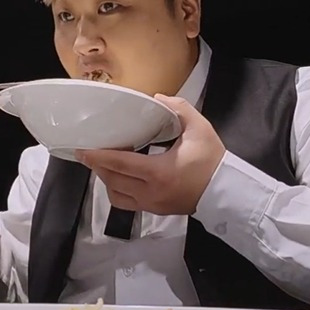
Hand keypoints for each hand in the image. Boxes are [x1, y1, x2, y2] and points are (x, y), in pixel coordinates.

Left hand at [75, 94, 226, 215]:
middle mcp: (150, 192)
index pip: (119, 164)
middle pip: (112, 180)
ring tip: (103, 164)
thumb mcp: (199, 128)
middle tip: (88, 152)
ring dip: (106, 179)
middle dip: (97, 166)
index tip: (83, 149)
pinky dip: (117, 190)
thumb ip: (178, 108)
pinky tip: (118, 177)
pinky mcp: (154, 211)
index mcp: (158, 172)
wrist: (226, 191)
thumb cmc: (212, 160)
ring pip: (116, 195)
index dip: (98, 156)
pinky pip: (126, 203)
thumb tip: (157, 98)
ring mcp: (151, 204)